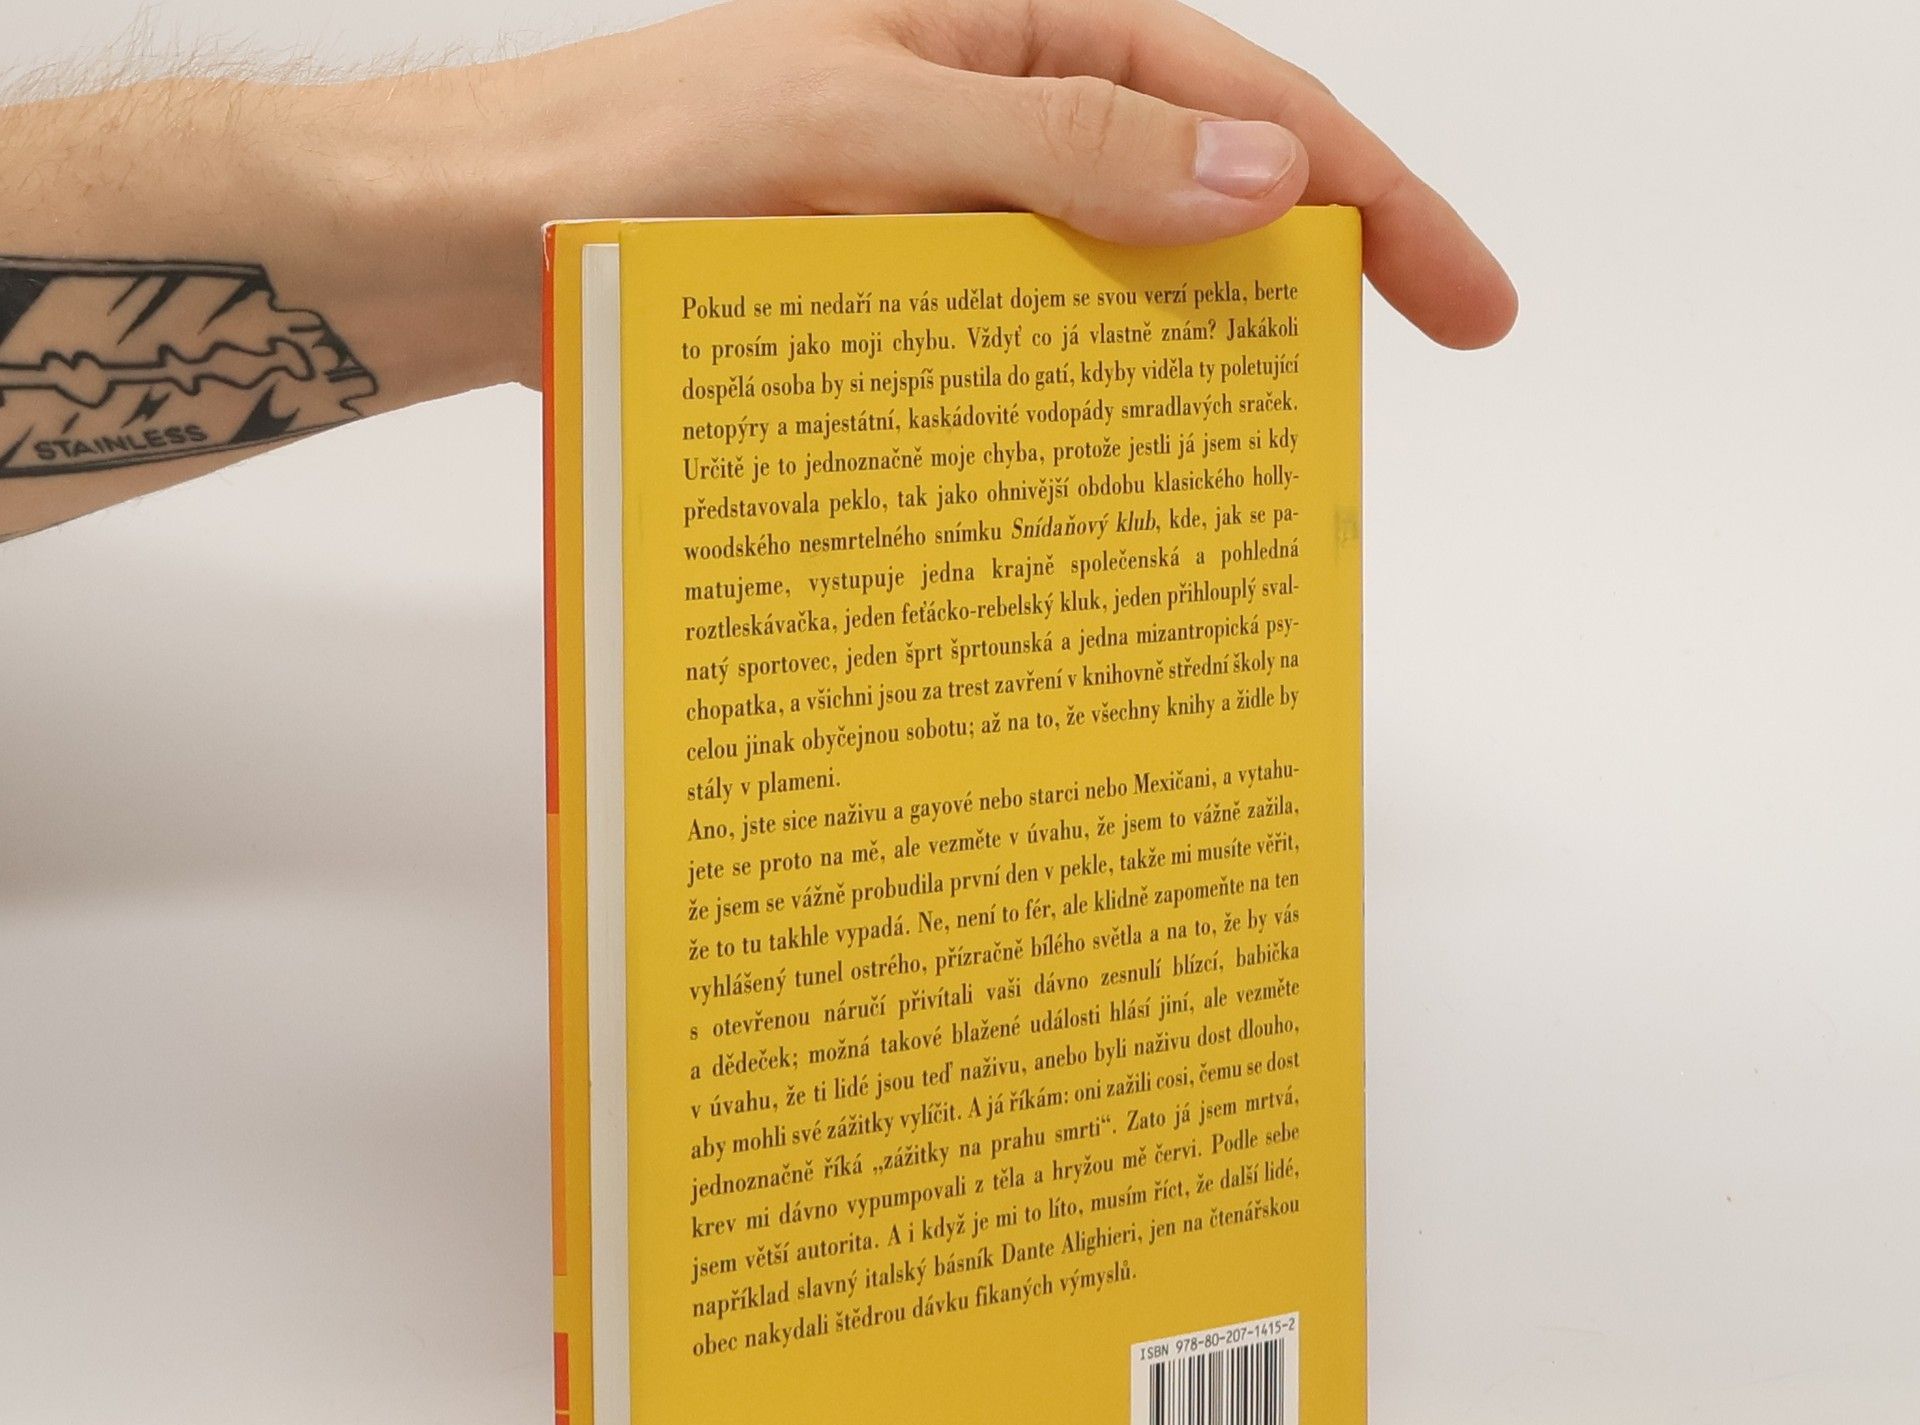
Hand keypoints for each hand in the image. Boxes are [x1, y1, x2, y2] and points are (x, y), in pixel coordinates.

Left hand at [383, 0, 1516, 385]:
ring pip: (1114, 284)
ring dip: (1192, 357)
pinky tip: (1114, 470)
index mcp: (1009, 23)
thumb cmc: (638, 156)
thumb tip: (1260, 185)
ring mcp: (946, 217)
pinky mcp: (892, 304)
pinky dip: (1077, 405)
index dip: (1370, 193)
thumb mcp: (865, 117)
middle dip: (1311, 275)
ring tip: (1270, 454)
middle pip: (1198, 188)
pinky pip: (1020, 349)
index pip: (1235, 99)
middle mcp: (991, 115)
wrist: (478, 248)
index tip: (1464, 300)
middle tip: (1399, 378)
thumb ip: (1065, 149)